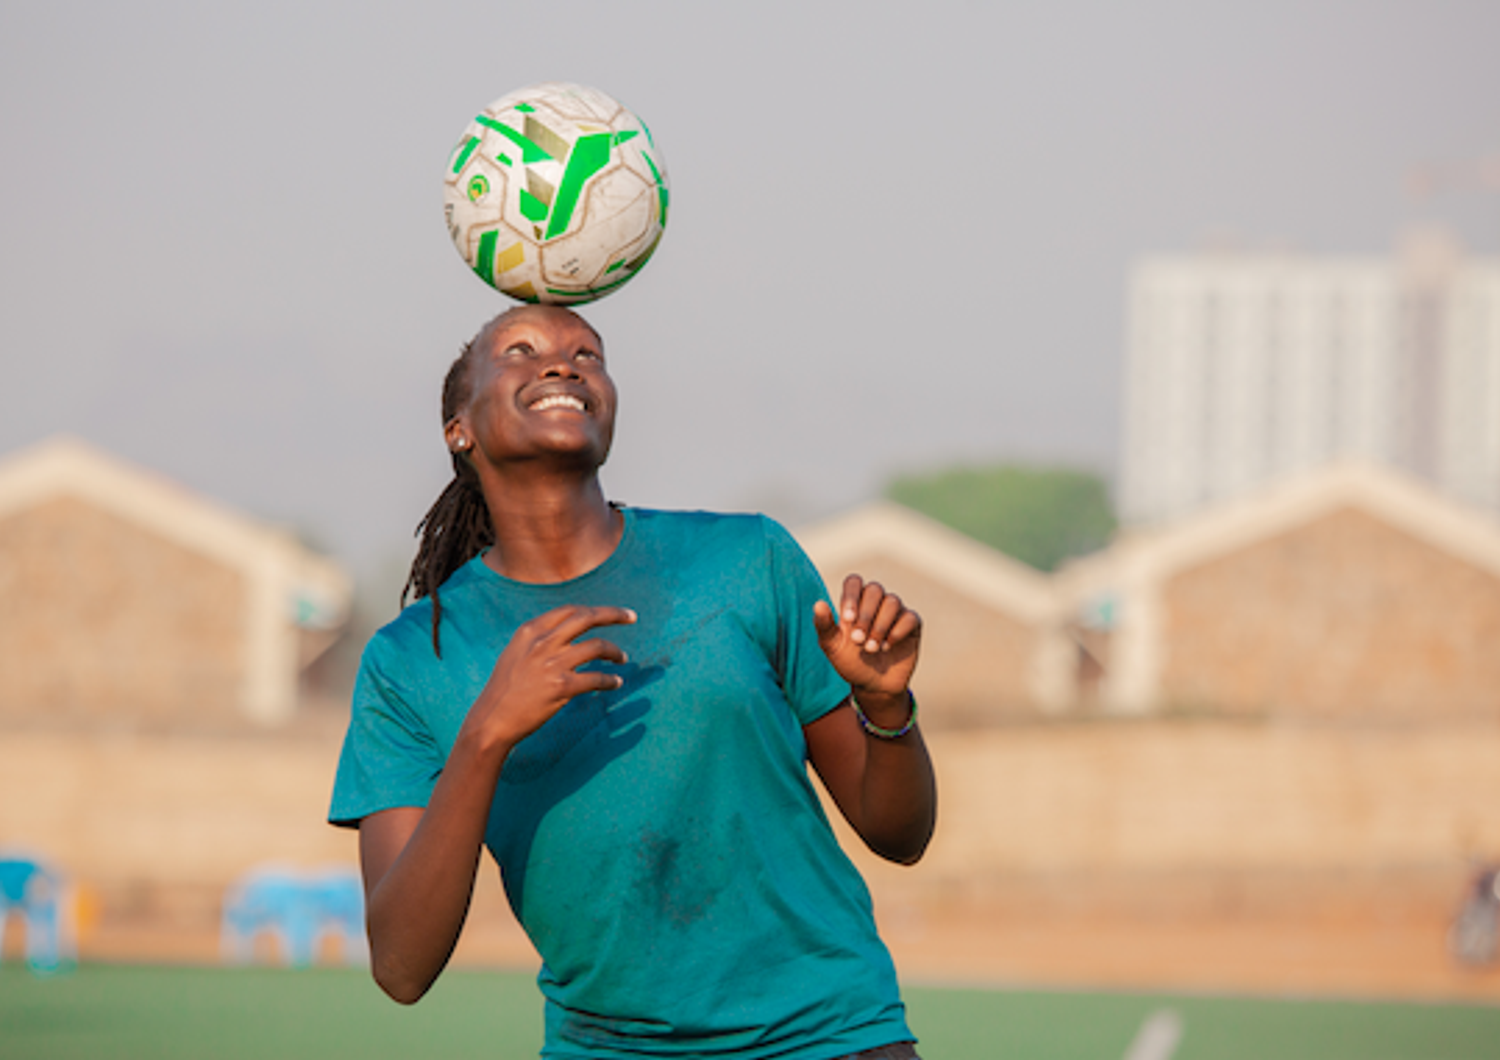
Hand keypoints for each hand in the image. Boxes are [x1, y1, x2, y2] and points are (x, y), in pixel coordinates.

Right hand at [460, 604, 635, 756]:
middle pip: (587, 617)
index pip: (570, 610)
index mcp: (530, 630)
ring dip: (615, 651)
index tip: (612, 612)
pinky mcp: (561, 687)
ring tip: (623, 658)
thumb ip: (539, 639)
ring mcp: (552, 664)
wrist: (492, 720)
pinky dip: (611, 680)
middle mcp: (542, 642)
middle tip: (632, 617)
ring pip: (597, 647)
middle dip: (614, 614)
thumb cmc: (505, 689)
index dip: (594, 609)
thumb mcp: (515, 653)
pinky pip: (597, 679)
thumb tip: (568, 631)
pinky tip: (616, 683)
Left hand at [813, 574, 919, 698]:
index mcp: (855, 602)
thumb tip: (818, 604)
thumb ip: (824, 625)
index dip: (852, 596)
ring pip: (892, 602)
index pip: (854, 582)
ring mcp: (895, 612)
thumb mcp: (832, 646)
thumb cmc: (850, 662)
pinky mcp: (912, 624)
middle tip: (857, 640)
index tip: (847, 620)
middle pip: (875, 589)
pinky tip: (887, 647)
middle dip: (866, 616)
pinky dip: (897, 632)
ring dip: (879, 627)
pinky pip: (910, 617)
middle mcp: (876, 602)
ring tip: (871, 649)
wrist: (873, 685)